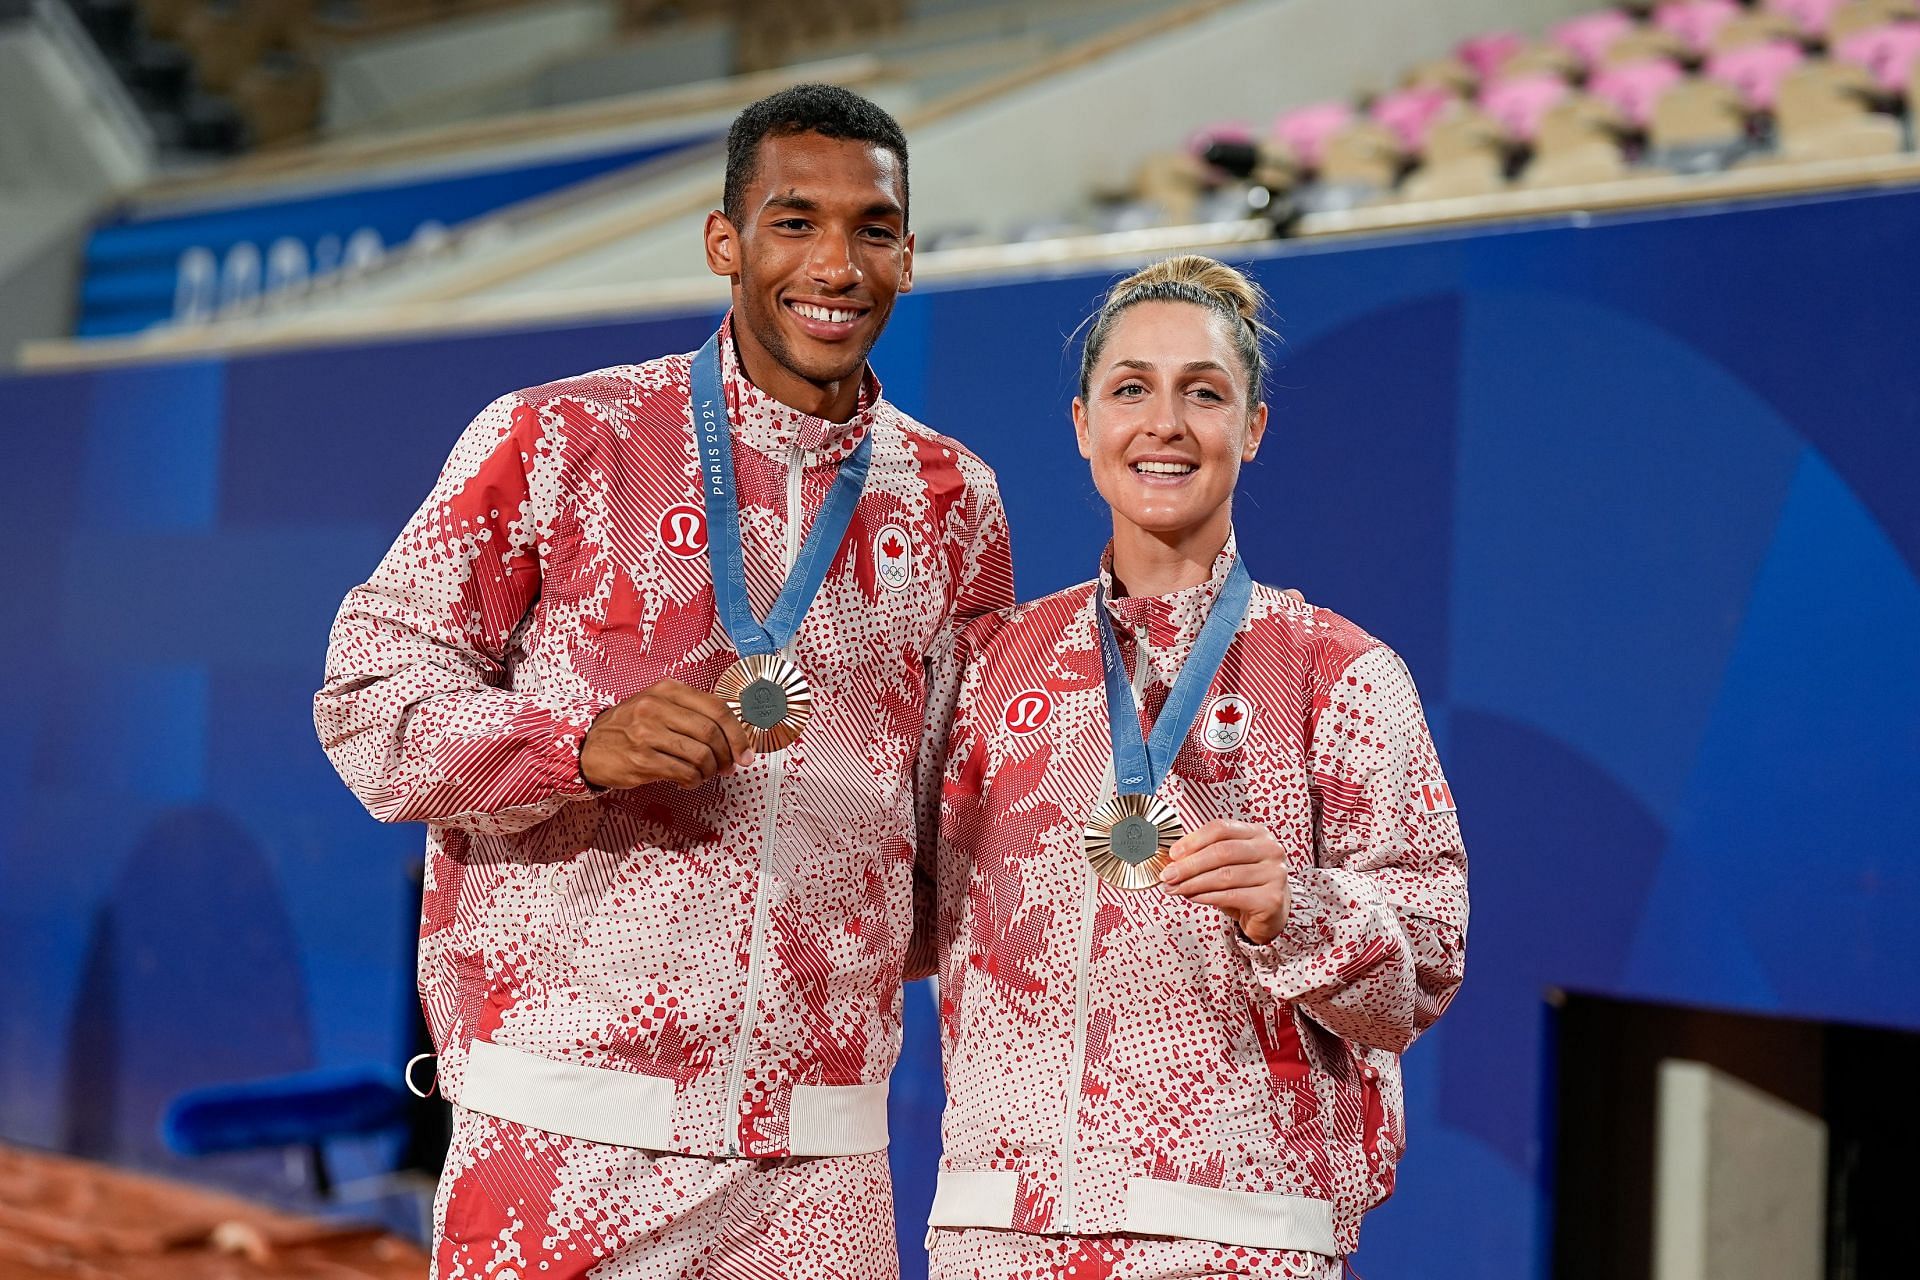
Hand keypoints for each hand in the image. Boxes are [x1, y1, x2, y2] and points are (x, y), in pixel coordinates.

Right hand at [580, 679, 753, 789]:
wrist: (589, 745)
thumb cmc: (629, 727)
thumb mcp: (658, 705)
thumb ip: (692, 713)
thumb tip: (732, 737)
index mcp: (667, 689)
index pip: (716, 708)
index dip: (738, 733)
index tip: (745, 751)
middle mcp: (656, 707)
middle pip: (711, 732)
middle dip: (727, 754)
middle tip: (727, 766)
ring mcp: (647, 733)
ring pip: (700, 755)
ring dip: (710, 770)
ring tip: (704, 773)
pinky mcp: (641, 760)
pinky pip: (683, 772)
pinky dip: (694, 781)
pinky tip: (687, 780)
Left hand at [1159, 820, 1291, 943]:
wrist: (1271, 914)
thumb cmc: (1245, 885)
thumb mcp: (1226, 864)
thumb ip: (1205, 856)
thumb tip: (1173, 861)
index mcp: (1257, 833)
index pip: (1221, 828)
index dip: (1193, 840)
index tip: (1173, 854)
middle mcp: (1270, 849)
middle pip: (1222, 851)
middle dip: (1189, 865)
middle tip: (1168, 875)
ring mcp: (1275, 874)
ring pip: (1225, 875)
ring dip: (1193, 883)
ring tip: (1175, 888)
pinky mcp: (1271, 899)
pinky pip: (1232, 896)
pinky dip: (1207, 897)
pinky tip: (1193, 897)